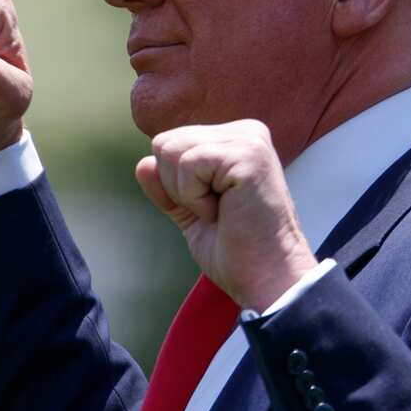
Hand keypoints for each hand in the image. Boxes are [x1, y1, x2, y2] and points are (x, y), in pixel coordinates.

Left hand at [135, 120, 317, 311]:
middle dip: (177, 188)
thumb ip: (167, 187)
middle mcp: (245, 132)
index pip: (170, 143)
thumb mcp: (191, 213)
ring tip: (223, 210)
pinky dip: (196, 198)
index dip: (174, 186)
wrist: (267, 277)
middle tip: (217, 212)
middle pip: (165, 143)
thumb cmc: (237, 251)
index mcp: (234, 140)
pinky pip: (189, 164)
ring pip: (171, 150)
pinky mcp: (247, 153)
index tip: (212, 210)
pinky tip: (226, 210)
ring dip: (188, 194)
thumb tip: (143, 164)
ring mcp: (248, 140)